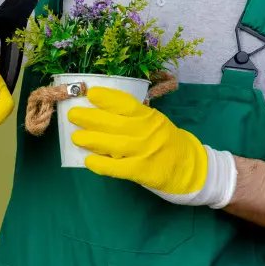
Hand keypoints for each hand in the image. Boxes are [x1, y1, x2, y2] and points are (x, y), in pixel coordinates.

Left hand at [68, 86, 236, 207]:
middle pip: (115, 122)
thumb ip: (134, 118)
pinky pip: (119, 168)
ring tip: (75, 137)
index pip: (126, 103)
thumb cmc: (167, 142)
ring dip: (92, 139)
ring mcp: (145, 152)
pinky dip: (102, 164)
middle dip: (92, 117)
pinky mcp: (143, 172)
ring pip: (114, 144)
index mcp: (150, 116)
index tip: (90, 93)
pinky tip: (88, 161)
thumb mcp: (155, 122)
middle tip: (73, 115)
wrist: (191, 168)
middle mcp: (148, 131)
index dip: (107, 97)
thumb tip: (101, 111)